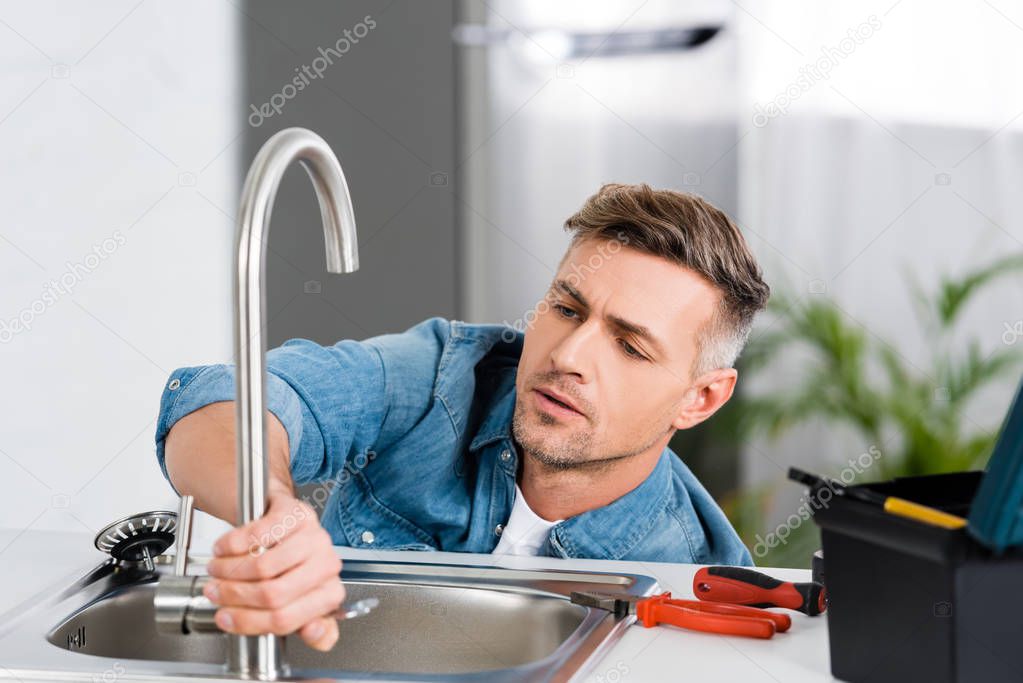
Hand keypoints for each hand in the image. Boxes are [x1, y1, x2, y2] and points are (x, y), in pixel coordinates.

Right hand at [203, 494, 344, 650]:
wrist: (287, 523)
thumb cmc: (293, 567)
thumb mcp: (301, 602)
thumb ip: (312, 629)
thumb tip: (314, 633)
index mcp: (330, 594)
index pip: (285, 620)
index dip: (247, 622)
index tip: (225, 619)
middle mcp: (327, 564)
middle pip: (271, 594)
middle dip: (233, 597)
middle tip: (214, 593)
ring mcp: (313, 536)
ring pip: (262, 566)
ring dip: (228, 571)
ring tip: (216, 571)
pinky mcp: (295, 513)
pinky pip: (256, 535)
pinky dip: (230, 545)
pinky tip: (223, 550)